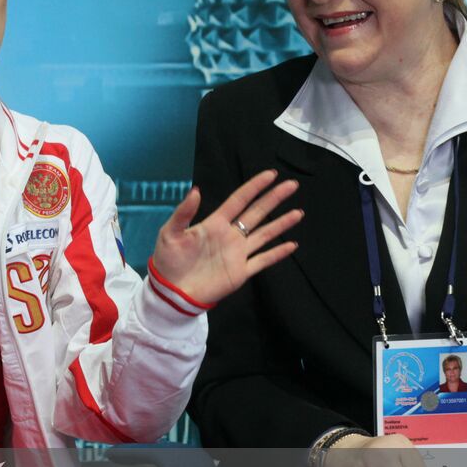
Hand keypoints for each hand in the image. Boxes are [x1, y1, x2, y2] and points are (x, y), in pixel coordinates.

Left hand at [151, 169, 299, 304]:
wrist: (171, 291)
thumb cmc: (168, 260)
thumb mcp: (170, 232)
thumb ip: (183, 212)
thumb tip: (196, 190)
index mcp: (215, 223)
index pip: (239, 200)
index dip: (254, 187)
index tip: (271, 175)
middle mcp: (230, 235)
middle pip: (256, 213)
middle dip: (274, 199)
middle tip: (291, 185)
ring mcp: (238, 253)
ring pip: (264, 235)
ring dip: (281, 224)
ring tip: (298, 212)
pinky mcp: (241, 272)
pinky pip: (263, 260)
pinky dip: (277, 253)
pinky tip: (292, 245)